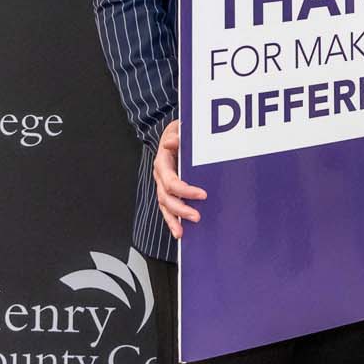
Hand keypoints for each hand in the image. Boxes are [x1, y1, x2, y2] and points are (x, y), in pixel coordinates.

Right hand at [154, 119, 205, 238]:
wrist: (173, 134)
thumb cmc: (178, 133)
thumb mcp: (178, 129)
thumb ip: (176, 136)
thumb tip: (171, 142)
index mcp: (162, 163)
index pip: (171, 182)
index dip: (185, 190)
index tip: (202, 195)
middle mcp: (161, 177)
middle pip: (166, 198)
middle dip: (181, 209)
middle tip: (197, 217)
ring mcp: (163, 185)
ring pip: (165, 206)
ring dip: (174, 220)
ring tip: (182, 233)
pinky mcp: (168, 191)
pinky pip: (168, 208)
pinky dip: (173, 220)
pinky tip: (181, 231)